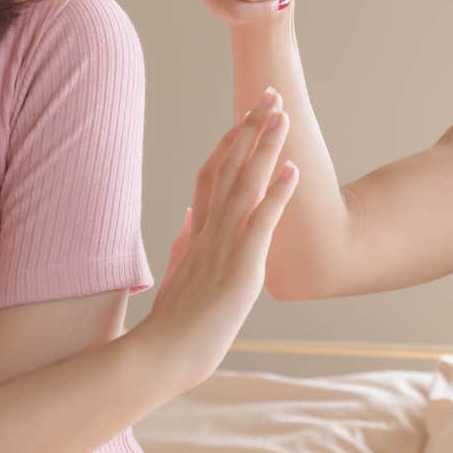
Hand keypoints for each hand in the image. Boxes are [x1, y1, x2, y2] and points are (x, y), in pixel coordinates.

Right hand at [139, 87, 299, 388]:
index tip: (243, 117)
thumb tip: (188, 220)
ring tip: (281, 114)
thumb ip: (183, 247)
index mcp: (196, 236)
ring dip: (265, 148)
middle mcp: (208, 233)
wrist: (158, 358)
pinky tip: (294, 170)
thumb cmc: (171, 329)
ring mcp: (223, 249)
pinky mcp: (240, 270)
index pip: (211, 176)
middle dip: (250, 129)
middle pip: (229, 168)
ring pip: (245, 186)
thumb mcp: (177, 280)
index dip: (229, 144)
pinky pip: (261, 224)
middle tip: (269, 94)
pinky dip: (278, 195)